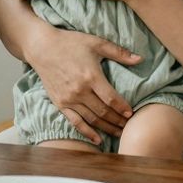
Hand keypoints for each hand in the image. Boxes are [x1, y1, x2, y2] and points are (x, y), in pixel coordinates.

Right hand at [22, 26, 139, 144]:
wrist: (42, 47)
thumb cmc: (71, 43)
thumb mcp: (96, 43)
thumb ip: (118, 52)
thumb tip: (140, 59)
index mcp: (91, 76)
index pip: (111, 98)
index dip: (123, 108)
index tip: (132, 113)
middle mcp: (80, 90)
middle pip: (103, 111)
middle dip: (118, 120)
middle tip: (129, 126)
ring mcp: (69, 99)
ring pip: (92, 119)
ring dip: (107, 128)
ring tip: (119, 133)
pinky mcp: (60, 104)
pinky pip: (75, 122)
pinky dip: (87, 132)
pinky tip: (98, 139)